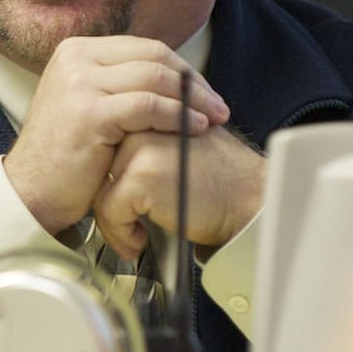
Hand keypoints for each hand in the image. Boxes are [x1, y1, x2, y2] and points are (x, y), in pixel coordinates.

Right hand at [4, 36, 229, 234]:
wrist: (31, 191)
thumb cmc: (66, 158)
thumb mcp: (88, 106)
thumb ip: (118, 85)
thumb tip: (170, 78)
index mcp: (77, 51)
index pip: (144, 48)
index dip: (182, 69)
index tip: (205, 93)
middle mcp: (75, 58)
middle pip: (154, 57)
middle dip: (193, 82)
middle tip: (219, 106)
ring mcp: (80, 82)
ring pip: (155, 77)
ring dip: (192, 99)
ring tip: (214, 119)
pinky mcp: (90, 111)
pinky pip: (149, 105)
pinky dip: (179, 116)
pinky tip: (195, 129)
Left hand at [91, 126, 264, 260]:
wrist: (251, 197)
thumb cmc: (222, 179)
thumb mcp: (180, 146)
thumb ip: (146, 148)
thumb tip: (105, 173)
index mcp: (150, 112)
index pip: (107, 148)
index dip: (111, 183)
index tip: (123, 208)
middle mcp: (141, 124)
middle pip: (101, 170)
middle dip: (110, 204)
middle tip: (126, 226)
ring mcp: (141, 148)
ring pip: (101, 192)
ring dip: (114, 223)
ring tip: (133, 235)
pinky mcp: (143, 176)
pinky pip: (111, 211)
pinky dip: (121, 233)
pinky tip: (140, 239)